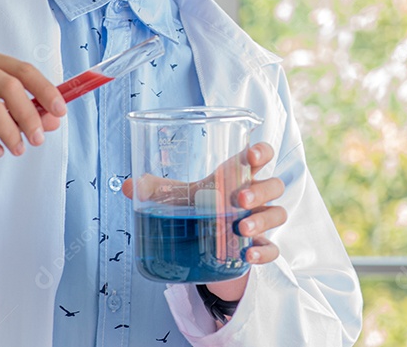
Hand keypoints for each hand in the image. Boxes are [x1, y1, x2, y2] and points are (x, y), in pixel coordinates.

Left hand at [122, 142, 286, 301]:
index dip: (262, 152)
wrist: (208, 244)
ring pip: (278, 214)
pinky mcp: (260, 247)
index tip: (251, 156)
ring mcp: (260, 222)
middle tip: (239, 199)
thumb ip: (157, 190)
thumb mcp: (180, 198)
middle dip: (260, 190)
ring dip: (263, 220)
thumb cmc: (201, 208)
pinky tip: (248, 255)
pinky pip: (272, 249)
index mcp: (238, 176)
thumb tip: (128, 186)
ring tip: (241, 229)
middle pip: (274, 185)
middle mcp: (255, 196)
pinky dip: (264, 251)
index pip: (261, 156)